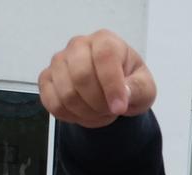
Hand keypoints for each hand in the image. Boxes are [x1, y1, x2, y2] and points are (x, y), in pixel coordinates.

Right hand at [38, 29, 156, 127]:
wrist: (112, 91)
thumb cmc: (130, 84)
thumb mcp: (145, 88)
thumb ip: (138, 89)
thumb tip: (124, 95)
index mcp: (105, 40)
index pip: (104, 57)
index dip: (112, 86)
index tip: (120, 108)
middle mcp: (78, 45)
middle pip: (81, 77)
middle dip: (99, 103)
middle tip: (111, 111)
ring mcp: (59, 61)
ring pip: (66, 94)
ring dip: (87, 113)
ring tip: (100, 112)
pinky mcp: (46, 78)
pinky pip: (52, 104)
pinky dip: (70, 117)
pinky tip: (84, 113)